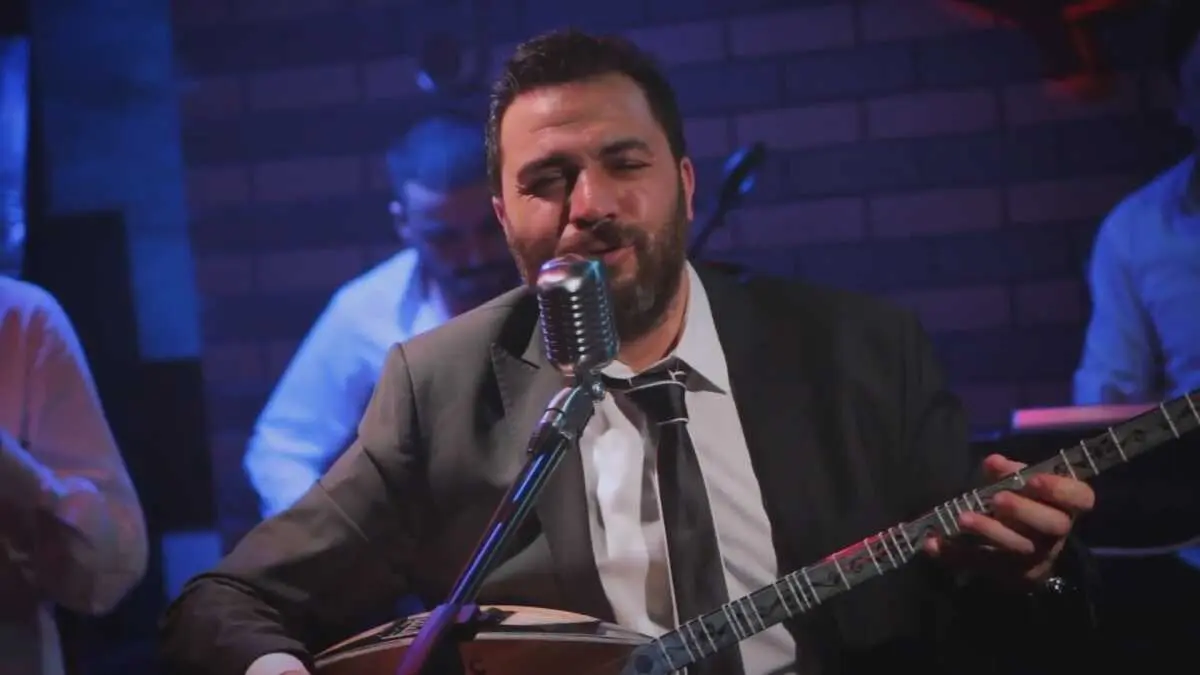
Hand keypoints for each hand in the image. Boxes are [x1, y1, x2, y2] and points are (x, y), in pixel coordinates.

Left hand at [922, 454, 1094, 587]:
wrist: (1017, 544)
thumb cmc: (1020, 501)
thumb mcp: (1017, 481)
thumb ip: (1008, 471)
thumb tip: (994, 463)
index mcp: (1065, 505)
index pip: (1081, 498)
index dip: (1060, 489)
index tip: (1033, 480)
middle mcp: (1055, 534)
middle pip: (1051, 527)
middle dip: (1023, 512)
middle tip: (997, 500)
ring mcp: (1035, 558)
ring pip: (1017, 550)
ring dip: (989, 533)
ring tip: (962, 519)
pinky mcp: (1009, 575)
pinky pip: (983, 566)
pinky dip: (955, 555)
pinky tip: (933, 544)